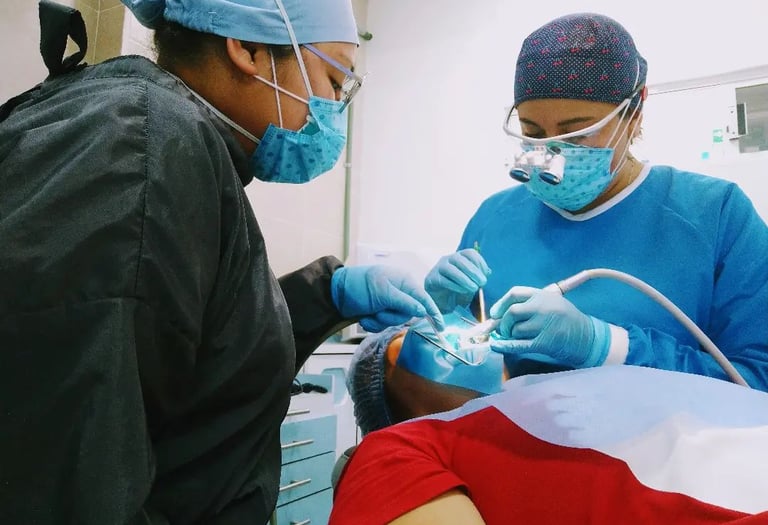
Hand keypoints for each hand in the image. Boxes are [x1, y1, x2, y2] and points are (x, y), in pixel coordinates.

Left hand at [331, 265, 443, 331]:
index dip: (433, 312)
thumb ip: (404, 302)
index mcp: (404, 282)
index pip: (423, 299)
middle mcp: (399, 293)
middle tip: (378, 310)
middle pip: (407, 314)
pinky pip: (383, 325)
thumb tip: (422, 310)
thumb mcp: (382, 292)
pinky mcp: (379, 312)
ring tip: (368, 312)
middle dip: (391, 316)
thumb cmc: (360, 286)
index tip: (441, 327)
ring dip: (379, 320)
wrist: (336, 293)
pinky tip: (364, 316)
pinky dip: (372, 323)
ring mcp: (389, 303)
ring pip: (394, 321)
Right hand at [424, 249, 490, 312]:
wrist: (442, 301)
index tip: (486, 275)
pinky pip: (443, 280)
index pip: (470, 253)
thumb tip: (488, 272)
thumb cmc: (458, 289)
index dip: (480, 262)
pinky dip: (455, 286)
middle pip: (461, 260)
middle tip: (482, 282)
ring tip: (474, 288)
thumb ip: (479, 276)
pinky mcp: (432, 279)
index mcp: (460, 257)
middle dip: (473, 271)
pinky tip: (463, 291)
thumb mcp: (472, 282)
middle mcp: (448, 259)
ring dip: (464, 279)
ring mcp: (439, 268)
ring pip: (451, 269)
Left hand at [488, 286, 610, 367]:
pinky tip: (496, 346)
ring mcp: (544, 325)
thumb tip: (498, 317)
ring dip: (511, 336)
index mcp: (543, 295)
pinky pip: (519, 344)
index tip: (494, 314)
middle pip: (512, 312)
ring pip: (515, 330)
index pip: (515, 293)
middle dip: (503, 323)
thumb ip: (529, 305)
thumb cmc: (566, 320)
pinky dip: (505, 346)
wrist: (587, 337)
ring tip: (518, 338)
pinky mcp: (545, 342)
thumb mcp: (552, 303)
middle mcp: (543, 307)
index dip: (501, 304)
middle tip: (503, 330)